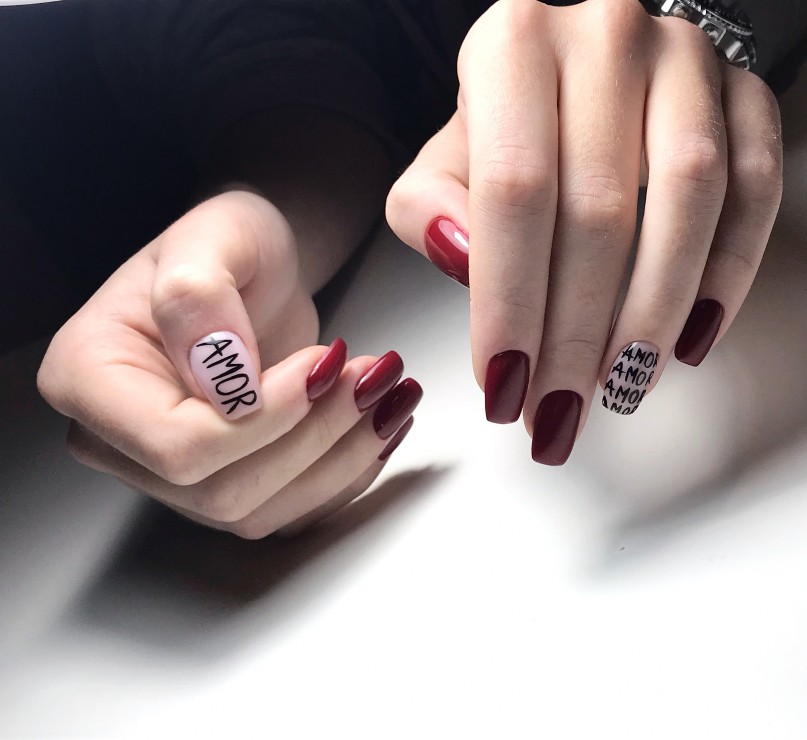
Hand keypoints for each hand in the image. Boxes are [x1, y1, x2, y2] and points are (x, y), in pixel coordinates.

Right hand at [38, 191, 420, 537]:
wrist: (257, 271)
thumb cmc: (231, 246)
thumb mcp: (216, 234)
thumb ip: (198, 295)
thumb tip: (221, 380)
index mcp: (89, 378)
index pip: (174, 444)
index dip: (261, 419)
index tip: (321, 364)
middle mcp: (121, 439)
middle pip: (219, 490)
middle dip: (313, 438)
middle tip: (372, 375)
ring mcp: (172, 472)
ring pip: (258, 512)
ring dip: (340, 460)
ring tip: (388, 394)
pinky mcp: (224, 481)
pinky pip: (287, 511)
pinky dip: (345, 475)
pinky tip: (378, 426)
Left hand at [386, 0, 781, 463]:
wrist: (577, 71)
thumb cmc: (506, 130)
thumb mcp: (440, 162)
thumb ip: (429, 209)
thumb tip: (464, 259)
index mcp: (513, 48)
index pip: (513, 192)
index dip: (509, 302)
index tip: (504, 384)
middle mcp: (604, 38)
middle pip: (599, 209)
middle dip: (576, 332)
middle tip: (559, 407)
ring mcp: (685, 59)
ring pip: (689, 198)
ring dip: (653, 312)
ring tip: (622, 385)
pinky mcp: (743, 91)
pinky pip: (754, 186)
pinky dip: (727, 273)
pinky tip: (690, 338)